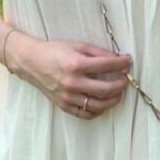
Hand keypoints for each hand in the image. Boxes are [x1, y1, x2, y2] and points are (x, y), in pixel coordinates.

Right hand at [9, 33, 132, 120]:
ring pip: (98, 105)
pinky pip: (85, 114)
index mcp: (76, 65)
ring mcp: (68, 97)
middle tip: (125, 79)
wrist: (32, 62)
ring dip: (113, 100)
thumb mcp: (78, 45)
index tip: (128, 61)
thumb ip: (98, 53)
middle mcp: (72, 83)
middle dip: (120, 84)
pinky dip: (98, 111)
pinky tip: (103, 103)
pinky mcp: (64, 105)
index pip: (107, 66)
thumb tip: (117, 59)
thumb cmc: (55, 51)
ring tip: (118, 93)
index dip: (122, 63)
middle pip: (106, 89)